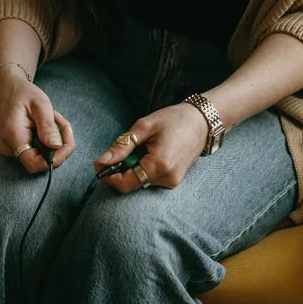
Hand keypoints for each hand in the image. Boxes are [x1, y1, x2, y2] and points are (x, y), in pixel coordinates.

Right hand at [0, 67, 74, 172]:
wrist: (9, 88)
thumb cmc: (23, 93)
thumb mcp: (40, 104)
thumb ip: (47, 126)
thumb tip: (56, 146)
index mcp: (13, 136)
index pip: (36, 164)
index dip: (56, 158)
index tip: (66, 141)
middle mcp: (9, 148)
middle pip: (41, 162)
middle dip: (58, 145)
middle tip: (59, 121)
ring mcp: (11, 150)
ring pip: (41, 157)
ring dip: (53, 141)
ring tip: (52, 119)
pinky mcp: (16, 148)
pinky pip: (36, 152)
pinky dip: (47, 140)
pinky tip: (45, 125)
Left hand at [93, 102, 208, 192]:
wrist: (203, 121)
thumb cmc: (175, 119)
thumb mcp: (144, 127)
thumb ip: (122, 146)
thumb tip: (102, 161)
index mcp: (159, 165)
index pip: (124, 184)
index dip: (108, 176)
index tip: (99, 163)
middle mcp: (166, 178)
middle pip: (131, 183)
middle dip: (120, 169)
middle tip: (121, 149)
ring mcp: (172, 182)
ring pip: (139, 181)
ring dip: (132, 167)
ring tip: (142, 147)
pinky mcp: (174, 180)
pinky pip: (149, 178)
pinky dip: (143, 167)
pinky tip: (150, 152)